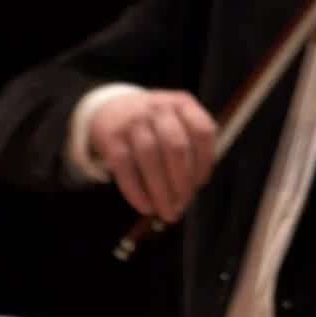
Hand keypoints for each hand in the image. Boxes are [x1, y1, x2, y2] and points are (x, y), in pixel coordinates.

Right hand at [86, 89, 216, 221]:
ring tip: (166, 212)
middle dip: (182, 183)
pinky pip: (125, 167)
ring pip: (150, 158)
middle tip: (182, 206)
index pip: (202, 132)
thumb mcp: (177, 125)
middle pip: (176, 147)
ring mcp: (133, 120)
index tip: (199, 186)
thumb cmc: (155, 127)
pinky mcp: (112, 136)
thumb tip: (189, 195)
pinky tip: (146, 207)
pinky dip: (136, 191)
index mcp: (183, 104)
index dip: (204, 162)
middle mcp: (159, 108)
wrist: (111, 110)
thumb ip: (191, 153)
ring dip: (161, 191)